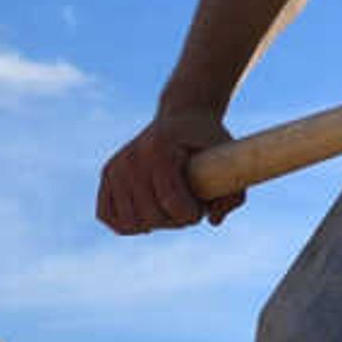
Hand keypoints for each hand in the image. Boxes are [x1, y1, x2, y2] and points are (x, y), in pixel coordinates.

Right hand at [96, 105, 242, 235]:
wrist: (183, 116)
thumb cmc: (207, 140)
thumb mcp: (229, 157)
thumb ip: (233, 192)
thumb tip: (213, 221)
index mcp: (160, 149)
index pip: (172, 202)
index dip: (192, 215)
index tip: (202, 208)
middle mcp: (133, 157)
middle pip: (151, 216)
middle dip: (176, 221)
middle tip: (189, 208)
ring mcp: (116, 166)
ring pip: (130, 222)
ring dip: (154, 224)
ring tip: (169, 209)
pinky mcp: (107, 174)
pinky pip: (108, 216)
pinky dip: (127, 224)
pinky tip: (146, 213)